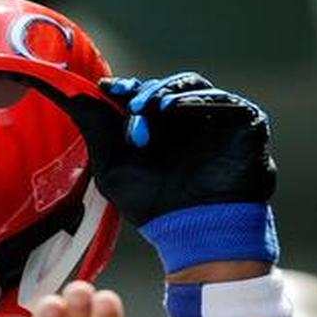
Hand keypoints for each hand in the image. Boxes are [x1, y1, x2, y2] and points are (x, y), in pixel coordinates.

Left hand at [65, 72, 275, 227]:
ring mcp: (219, 119)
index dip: (126, 88)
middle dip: (144, 93)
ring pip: (192, 86)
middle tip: (131, 106)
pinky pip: (223, 101)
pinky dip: (196, 100)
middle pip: (165, 87)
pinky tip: (173, 108)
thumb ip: (94, 128)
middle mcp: (189, 120)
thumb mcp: (112, 164)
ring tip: (148, 107)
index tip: (108, 88)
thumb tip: (70, 95)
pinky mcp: (246, 122)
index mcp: (159, 127)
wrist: (193, 230)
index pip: (144, 94)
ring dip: (165, 91)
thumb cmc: (152, 204)